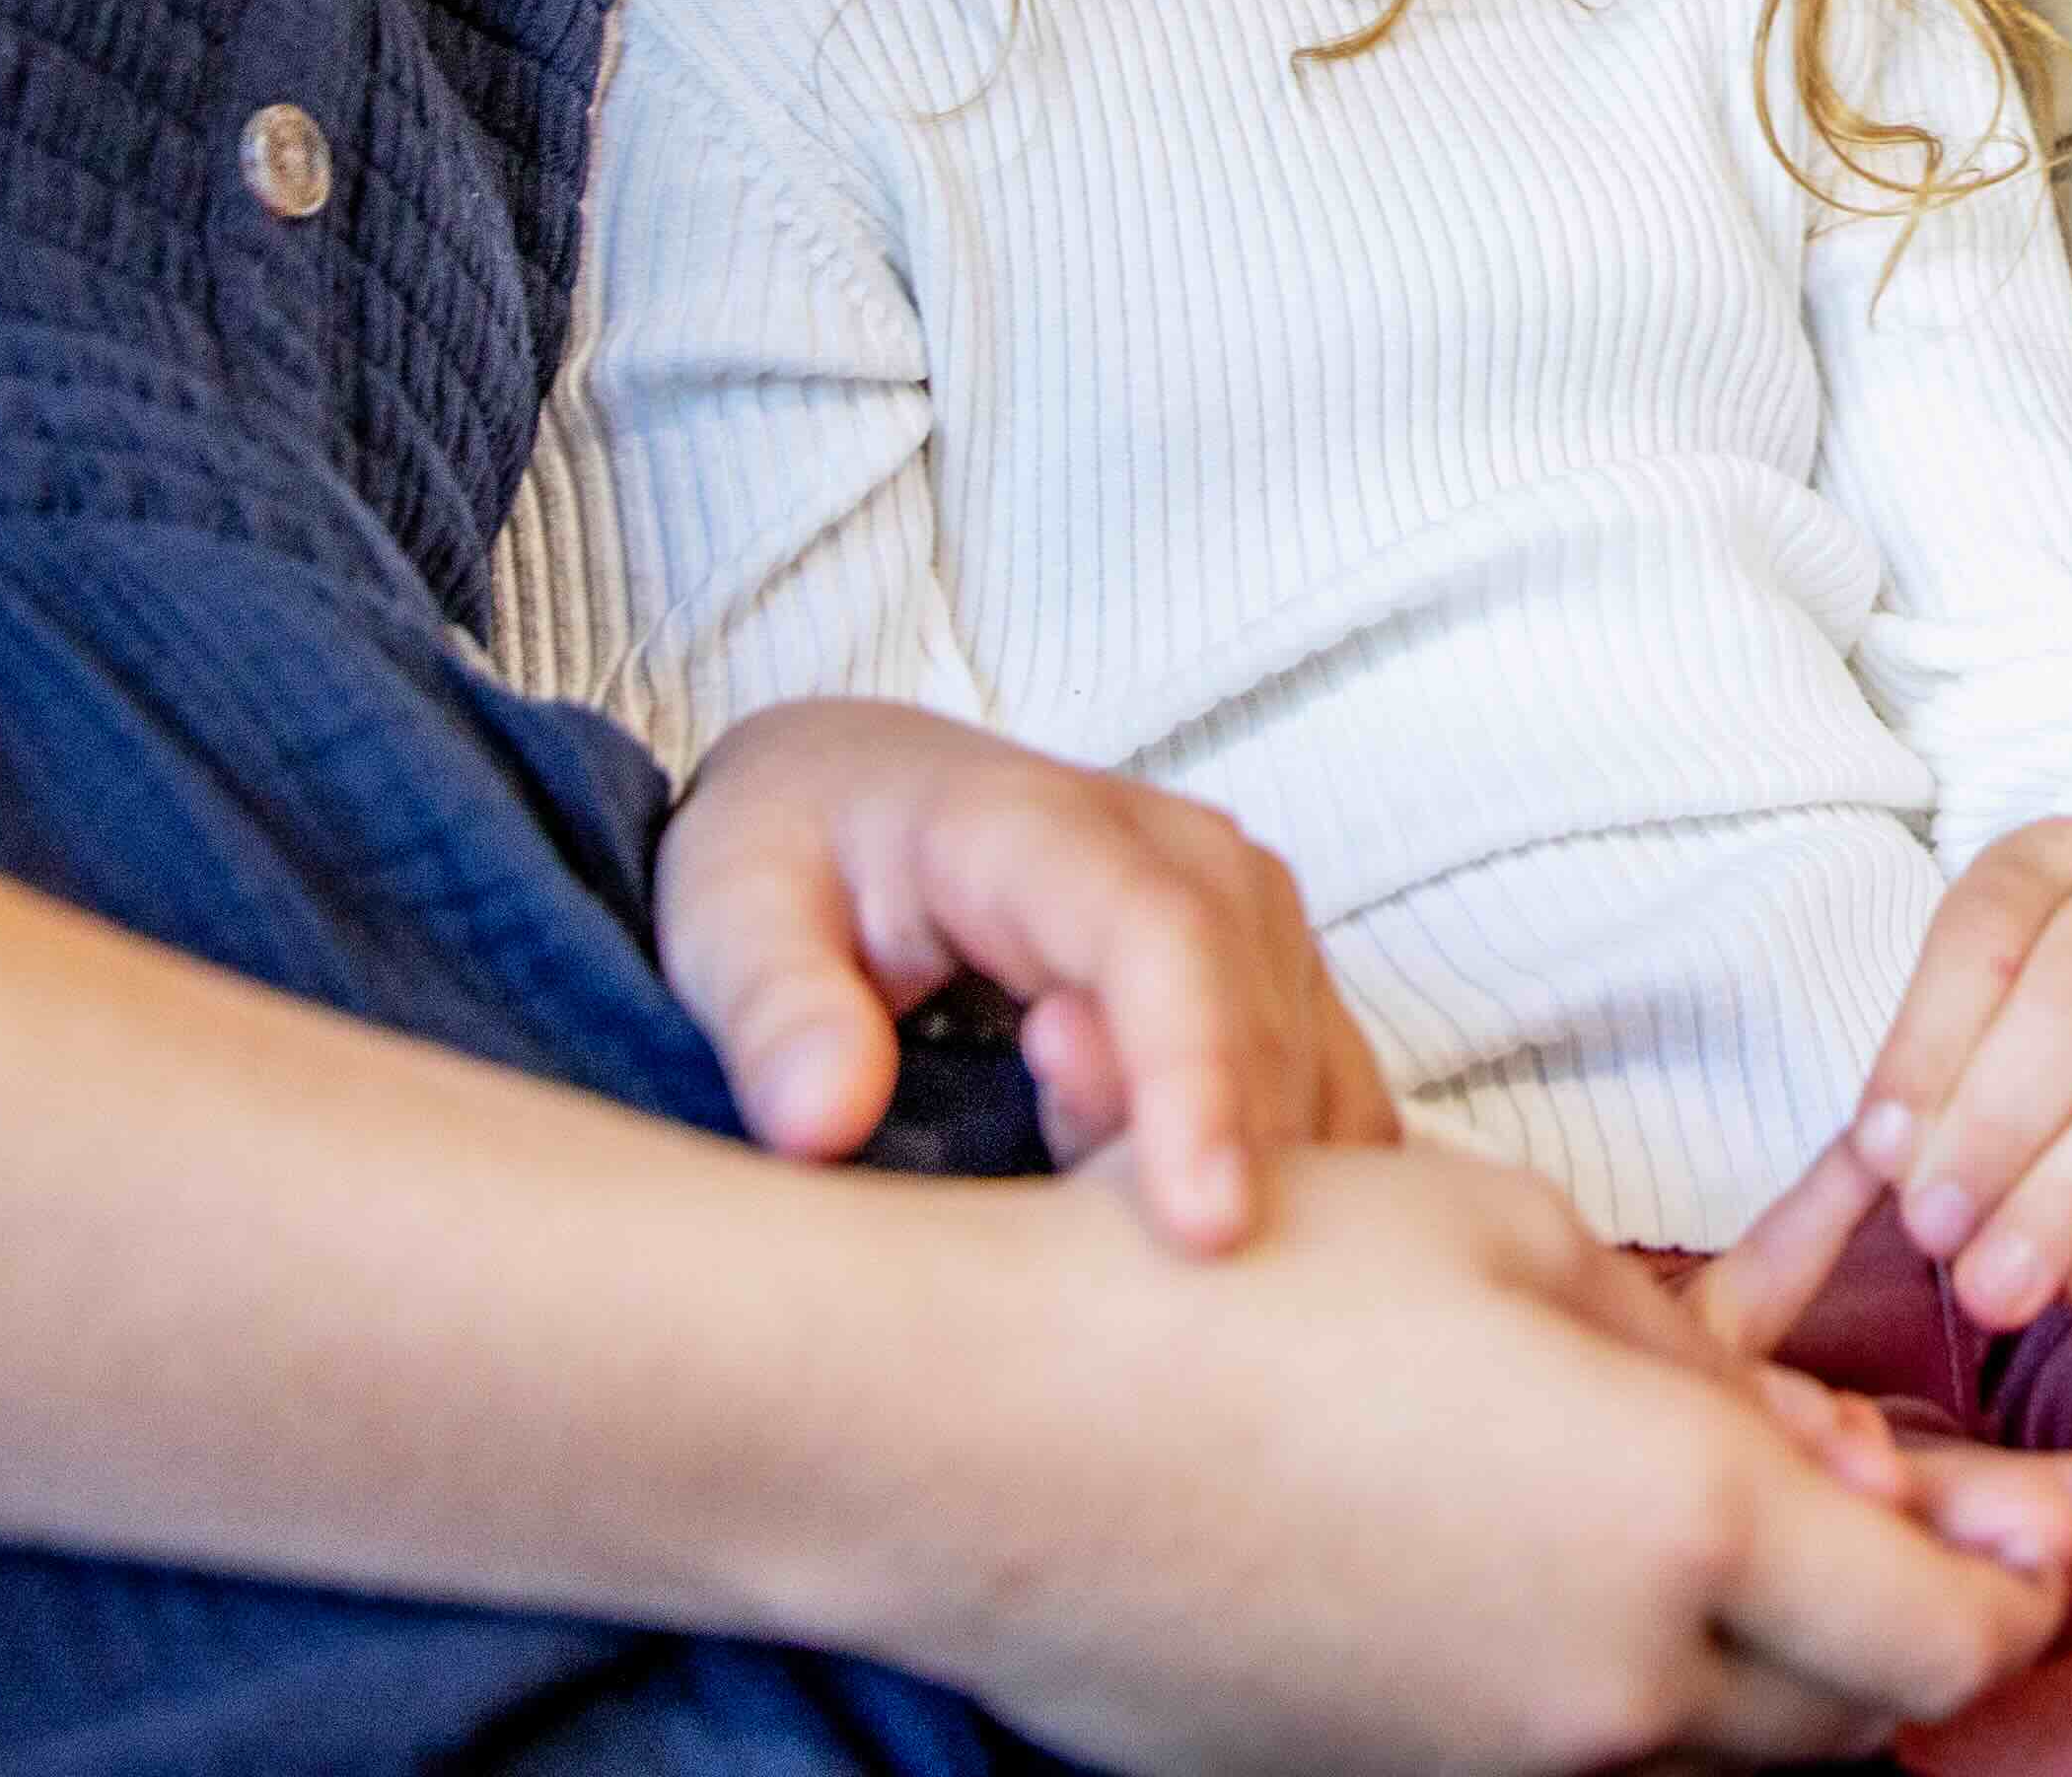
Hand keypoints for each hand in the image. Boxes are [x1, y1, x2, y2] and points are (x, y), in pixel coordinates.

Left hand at [656, 698, 1390, 1250]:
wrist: (851, 800)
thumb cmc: (790, 861)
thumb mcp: (728, 912)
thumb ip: (771, 1010)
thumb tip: (824, 1121)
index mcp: (1039, 823)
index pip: (1160, 941)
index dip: (1196, 1084)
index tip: (1206, 1231)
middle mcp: (1183, 853)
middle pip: (1257, 1029)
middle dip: (1199, 1170)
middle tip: (1062, 1271)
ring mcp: (1252, 918)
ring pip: (1314, 1082)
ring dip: (1237, 1191)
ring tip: (1081, 1234)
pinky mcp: (1283, 987)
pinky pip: (1343, 1115)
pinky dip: (1301, 1202)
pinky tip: (1187, 1266)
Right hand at [905, 1144, 2071, 1770]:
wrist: (980, 1434)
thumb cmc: (1243, 1288)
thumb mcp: (1513, 1241)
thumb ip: (1693, 1359)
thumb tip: (1794, 1447)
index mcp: (1682, 1533)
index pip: (1949, 1632)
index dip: (2027, 1587)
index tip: (2068, 1527)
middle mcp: (1617, 1690)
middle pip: (1861, 1716)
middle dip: (1937, 1627)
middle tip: (1979, 1536)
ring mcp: (1500, 1760)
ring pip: (1729, 1747)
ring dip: (1796, 1664)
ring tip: (1802, 1542)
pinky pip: (1586, 1748)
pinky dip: (1651, 1681)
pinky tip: (1610, 1574)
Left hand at [1833, 820, 2071, 1327]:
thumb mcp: (1990, 1034)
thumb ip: (1935, 1096)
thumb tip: (1878, 1187)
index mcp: (2067, 858)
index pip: (1988, 929)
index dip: (1926, 1045)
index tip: (1879, 1156)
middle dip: (1997, 1126)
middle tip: (1933, 1233)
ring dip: (2063, 1199)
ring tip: (1995, 1287)